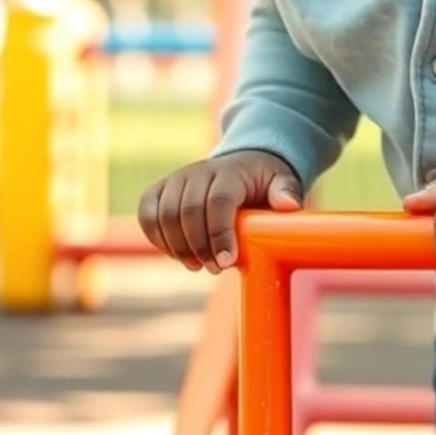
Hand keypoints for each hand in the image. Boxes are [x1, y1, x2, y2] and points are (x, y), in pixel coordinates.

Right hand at [138, 149, 300, 274]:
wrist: (241, 165)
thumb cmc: (263, 182)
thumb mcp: (281, 182)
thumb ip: (285, 191)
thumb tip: (288, 204)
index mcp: (229, 172)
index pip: (218, 201)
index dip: (220, 234)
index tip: (227, 262)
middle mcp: (198, 171)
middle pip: (188, 211)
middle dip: (199, 247)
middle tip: (215, 269)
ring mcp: (176, 179)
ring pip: (164, 215)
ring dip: (178, 247)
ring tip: (198, 266)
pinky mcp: (159, 190)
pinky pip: (147, 215)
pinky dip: (156, 238)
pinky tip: (176, 254)